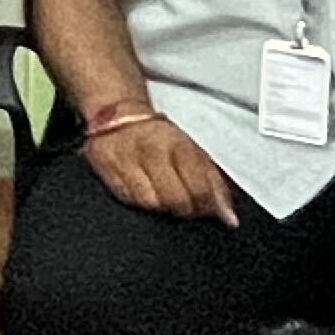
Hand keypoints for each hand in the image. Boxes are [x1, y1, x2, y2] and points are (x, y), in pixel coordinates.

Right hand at [85, 111, 238, 225]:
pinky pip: (128, 199)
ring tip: (162, 195)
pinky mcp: (105, 168)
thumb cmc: (160, 137)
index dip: (207, 207)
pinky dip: (139, 201)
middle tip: (185, 204)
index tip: (207, 209)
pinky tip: (143, 190)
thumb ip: (215, 186)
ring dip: (160, 206)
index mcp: (179, 145)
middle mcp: (151, 151)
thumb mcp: (195, 152)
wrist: (119, 115)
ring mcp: (126, 159)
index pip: (200, 189)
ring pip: (150, 204)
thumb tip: (229, 219)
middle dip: (184, 209)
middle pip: (175, 199)